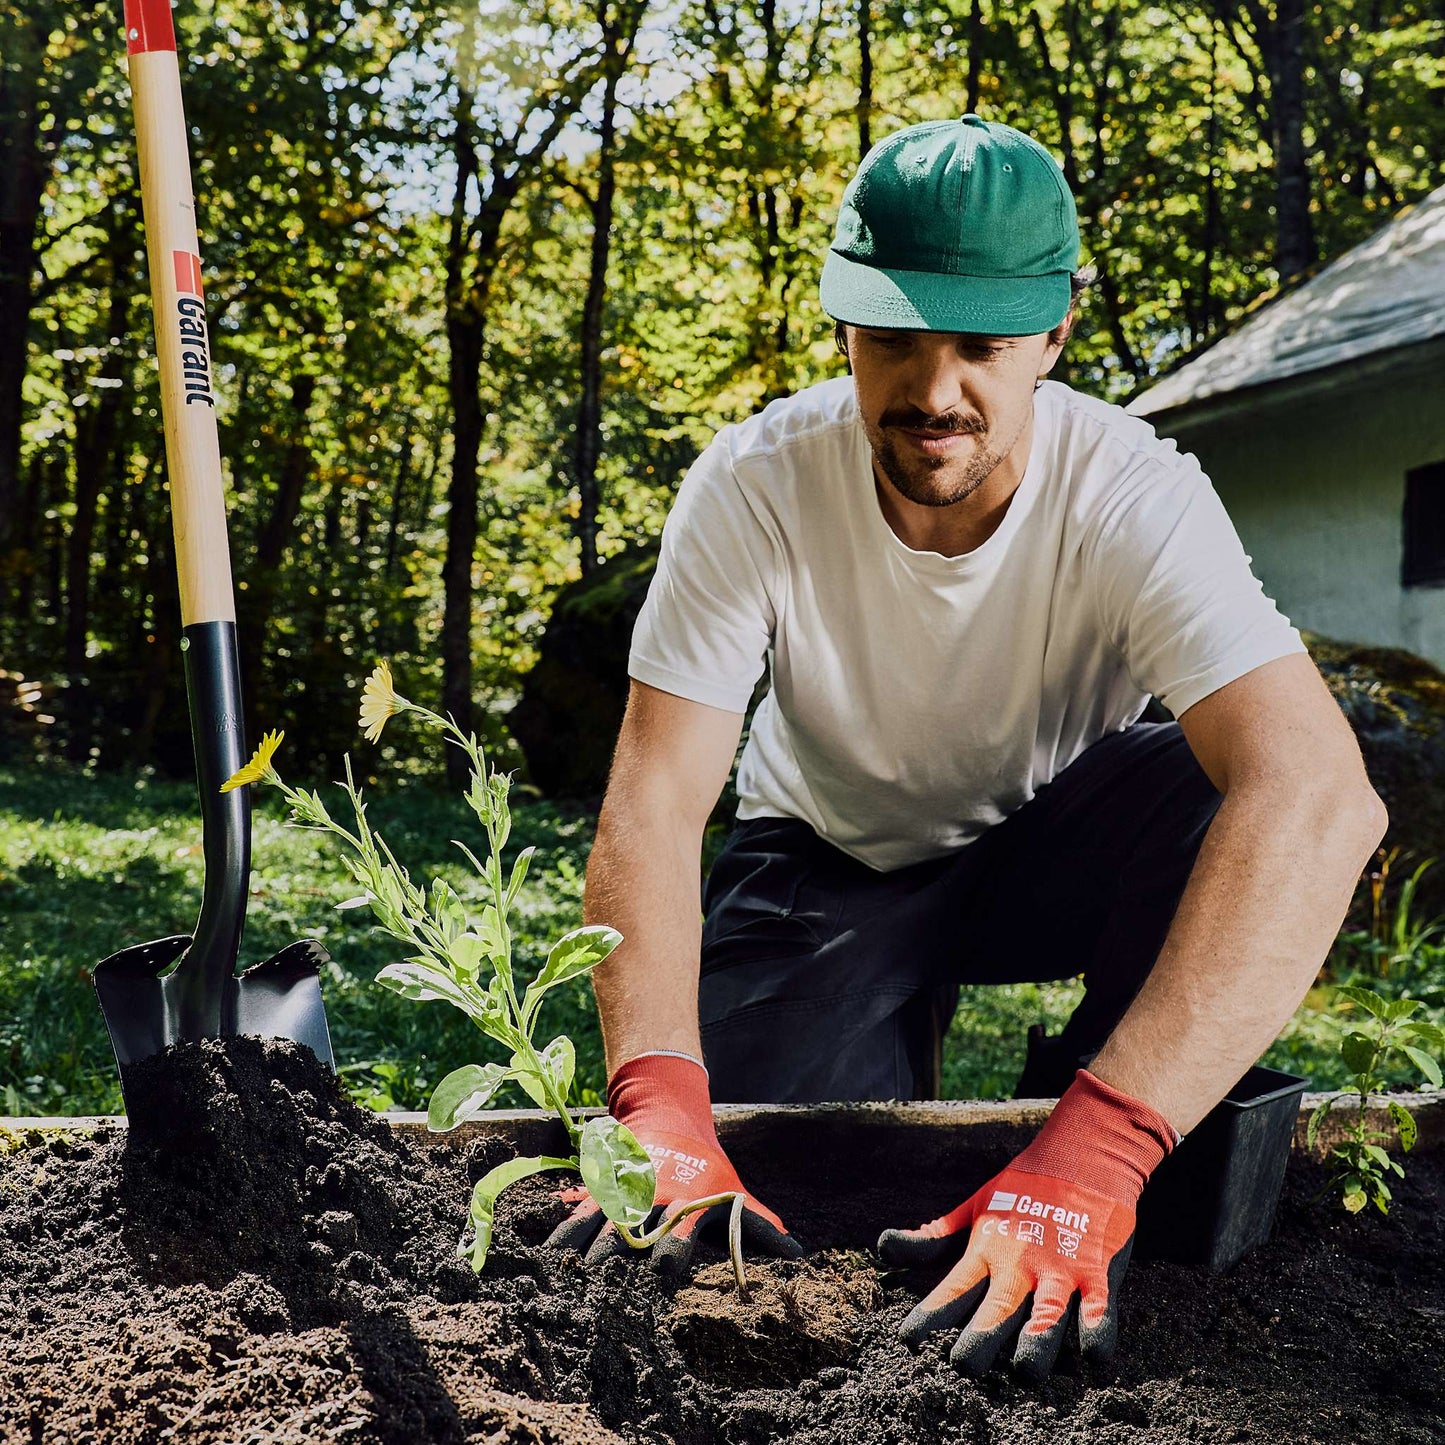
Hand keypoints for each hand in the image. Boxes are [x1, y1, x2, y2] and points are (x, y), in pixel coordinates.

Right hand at [546, 1052, 800, 1276]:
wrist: (669, 1116)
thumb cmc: (707, 1167)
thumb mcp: (732, 1192)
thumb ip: (758, 1225)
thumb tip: (799, 1253)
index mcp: (684, 1206)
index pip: (677, 1237)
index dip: (669, 1256)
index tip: (661, 1275)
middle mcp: (652, 1202)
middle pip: (632, 1236)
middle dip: (617, 1261)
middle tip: (601, 1286)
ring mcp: (624, 1195)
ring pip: (600, 1225)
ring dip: (584, 1251)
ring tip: (567, 1275)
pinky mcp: (602, 1191)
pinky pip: (580, 1214)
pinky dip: (564, 1233)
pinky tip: (546, 1256)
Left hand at [878, 1070, 1174, 1380]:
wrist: (1084, 1152)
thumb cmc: (1024, 1185)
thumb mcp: (975, 1206)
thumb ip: (935, 1235)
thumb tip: (885, 1247)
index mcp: (989, 1248)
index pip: (953, 1287)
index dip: (930, 1313)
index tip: (908, 1339)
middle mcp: (1021, 1262)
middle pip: (997, 1308)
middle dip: (979, 1340)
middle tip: (962, 1367)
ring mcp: (1061, 1267)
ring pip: (1047, 1314)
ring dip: (1036, 1343)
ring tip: (1024, 1371)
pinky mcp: (1098, 1271)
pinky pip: (1100, 1308)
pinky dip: (1097, 1332)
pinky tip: (1092, 1357)